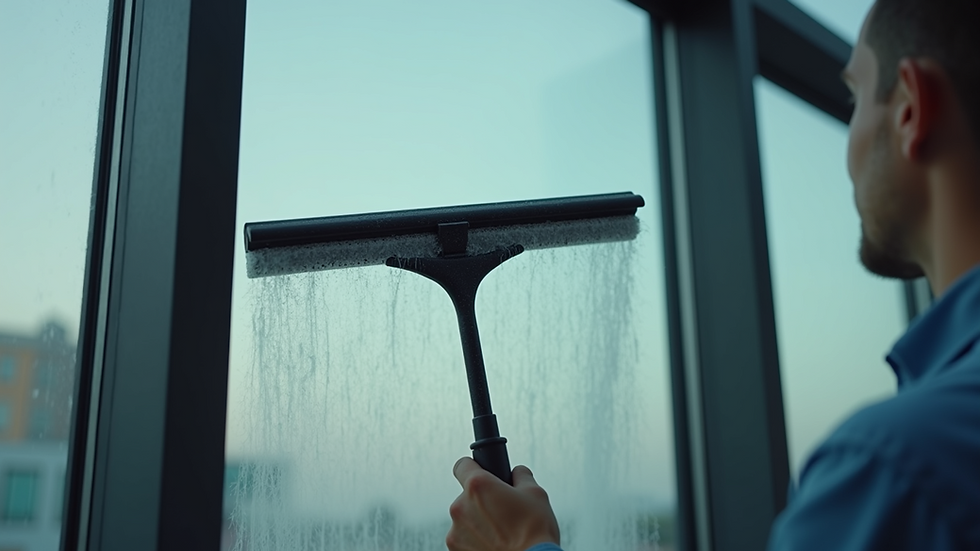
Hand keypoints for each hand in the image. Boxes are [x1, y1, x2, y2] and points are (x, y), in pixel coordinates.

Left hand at [446, 457, 560, 550]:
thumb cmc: (534, 534)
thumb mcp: (536, 494)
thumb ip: (521, 476)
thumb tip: (517, 472)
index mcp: (478, 486)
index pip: (462, 465)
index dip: (474, 467)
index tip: (482, 474)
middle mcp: (460, 507)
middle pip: (467, 496)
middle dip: (483, 501)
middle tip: (503, 511)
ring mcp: (456, 531)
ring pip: (466, 519)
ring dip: (478, 522)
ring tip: (501, 532)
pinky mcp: (455, 550)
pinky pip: (464, 539)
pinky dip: (475, 541)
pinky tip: (495, 545)